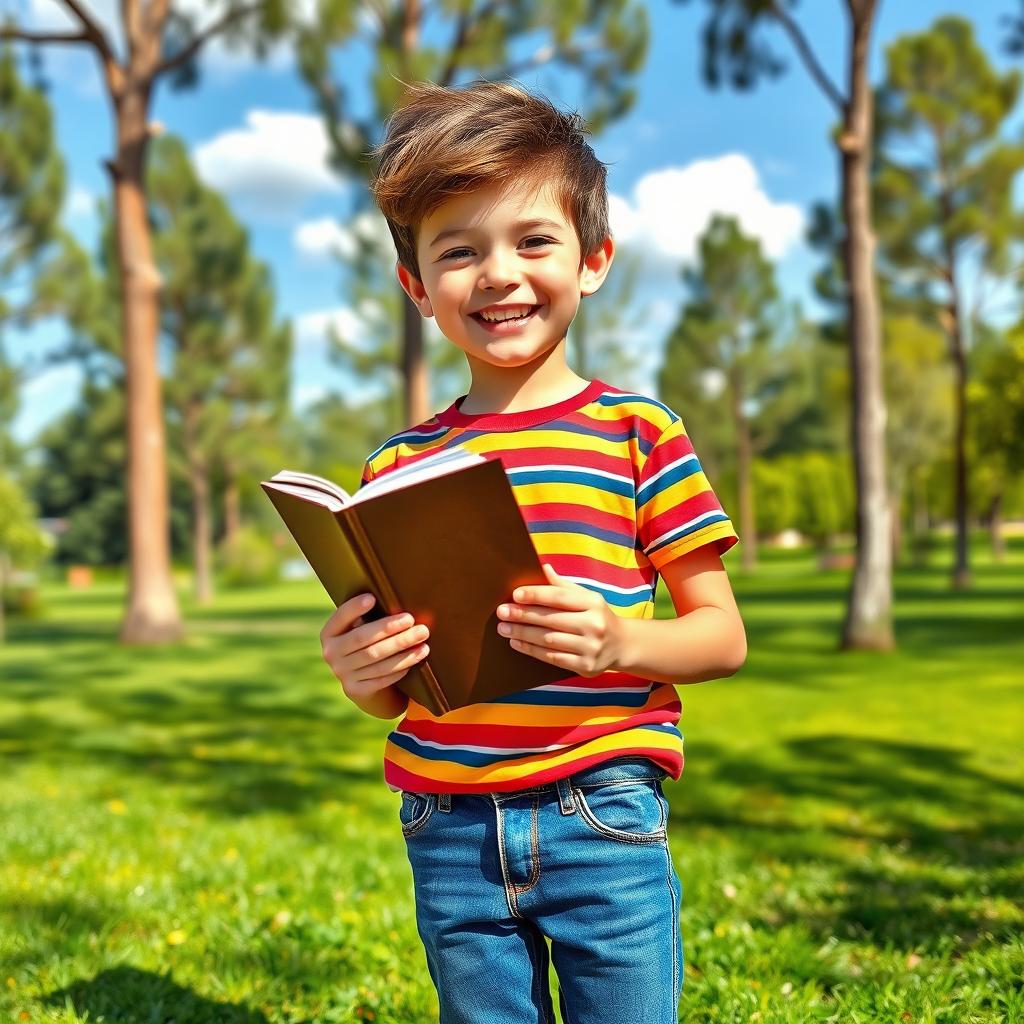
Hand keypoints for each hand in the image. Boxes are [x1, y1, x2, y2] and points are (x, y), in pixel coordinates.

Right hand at [320, 593, 429, 711]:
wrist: (360, 679)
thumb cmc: (366, 642)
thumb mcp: (359, 628)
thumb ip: (368, 617)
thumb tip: (395, 602)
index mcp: (329, 633)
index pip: (340, 617)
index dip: (354, 608)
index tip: (372, 598)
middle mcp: (331, 653)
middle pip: (363, 640)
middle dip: (391, 630)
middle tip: (414, 622)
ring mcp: (342, 673)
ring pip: (376, 661)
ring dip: (403, 651)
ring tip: (423, 643)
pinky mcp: (355, 690)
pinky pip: (381, 678)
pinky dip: (400, 668)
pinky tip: (415, 658)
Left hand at [496, 563, 623, 677]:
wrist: (622, 645)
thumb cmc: (596, 615)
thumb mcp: (586, 597)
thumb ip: (563, 585)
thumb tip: (543, 567)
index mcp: (594, 602)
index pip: (560, 597)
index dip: (537, 595)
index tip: (515, 594)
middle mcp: (594, 624)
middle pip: (552, 619)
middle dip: (523, 615)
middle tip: (502, 612)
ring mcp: (591, 647)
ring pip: (549, 639)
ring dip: (523, 634)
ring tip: (503, 628)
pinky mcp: (586, 666)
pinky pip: (553, 657)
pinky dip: (532, 650)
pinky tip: (517, 643)